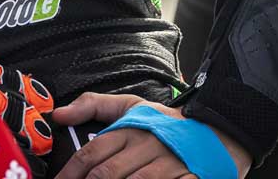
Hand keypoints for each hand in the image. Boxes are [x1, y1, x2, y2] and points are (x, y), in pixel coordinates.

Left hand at [52, 96, 249, 178]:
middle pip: (108, 173)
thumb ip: (94, 106)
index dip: (71, 173)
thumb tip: (58, 114)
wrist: (218, 129)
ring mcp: (170, 165)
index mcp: (132, 128)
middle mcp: (148, 146)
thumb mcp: (133, 107)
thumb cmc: (168, 124)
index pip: (93, 153)